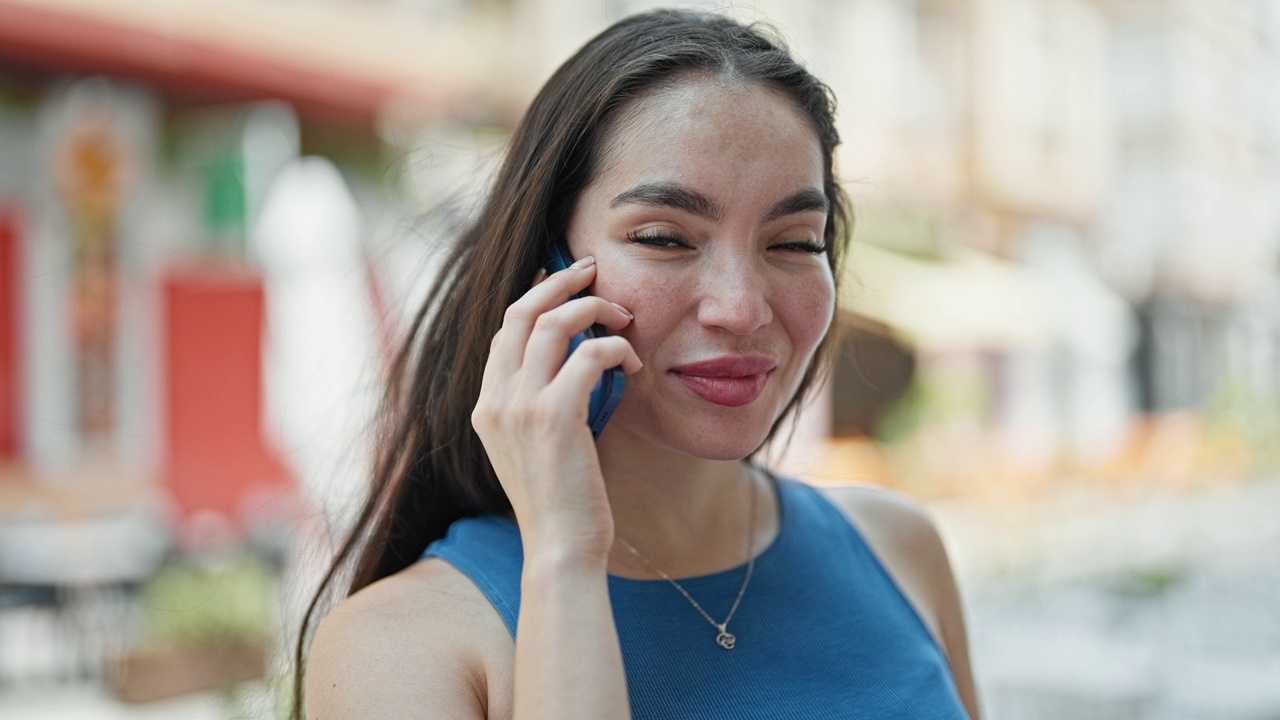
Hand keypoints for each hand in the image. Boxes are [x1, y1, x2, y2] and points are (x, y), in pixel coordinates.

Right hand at [472, 255, 641, 565]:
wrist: (561, 549)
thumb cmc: (561, 503)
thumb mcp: (537, 449)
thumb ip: (542, 406)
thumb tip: (577, 364)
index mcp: (486, 406)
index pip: (506, 329)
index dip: (536, 296)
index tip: (565, 280)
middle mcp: (495, 400)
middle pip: (522, 311)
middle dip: (561, 282)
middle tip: (595, 271)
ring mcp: (519, 406)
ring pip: (554, 323)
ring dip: (595, 310)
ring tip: (625, 318)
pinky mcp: (553, 416)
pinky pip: (587, 355)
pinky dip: (615, 349)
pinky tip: (632, 366)